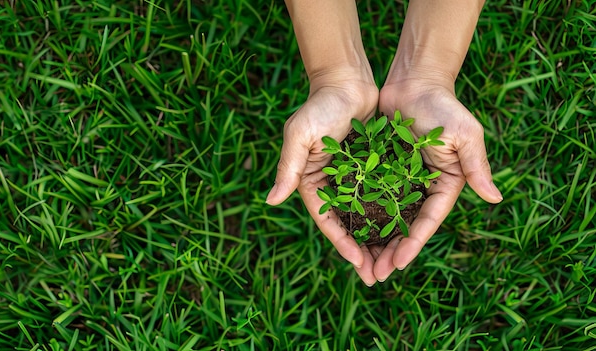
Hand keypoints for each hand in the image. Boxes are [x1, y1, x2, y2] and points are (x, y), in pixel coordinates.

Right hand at [266, 77, 380, 285]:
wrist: (347, 80)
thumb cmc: (319, 105)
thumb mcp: (300, 135)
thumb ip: (288, 168)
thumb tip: (271, 201)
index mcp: (312, 181)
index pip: (327, 220)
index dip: (342, 243)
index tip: (359, 263)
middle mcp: (333, 184)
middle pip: (348, 225)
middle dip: (363, 251)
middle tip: (378, 275)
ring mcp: (354, 178)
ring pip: (368, 215)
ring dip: (380, 238)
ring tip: (395, 261)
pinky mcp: (373, 167)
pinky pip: (384, 195)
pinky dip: (393, 213)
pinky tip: (408, 229)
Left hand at [370, 79, 502, 281]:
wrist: (413, 81)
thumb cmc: (443, 105)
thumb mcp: (464, 134)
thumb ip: (476, 165)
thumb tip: (495, 199)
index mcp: (444, 184)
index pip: (428, 220)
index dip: (413, 243)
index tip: (397, 263)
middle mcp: (421, 187)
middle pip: (405, 226)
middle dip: (390, 251)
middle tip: (374, 275)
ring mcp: (399, 180)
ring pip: (384, 217)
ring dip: (373, 240)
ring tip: (358, 263)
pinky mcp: (380, 170)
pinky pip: (367, 196)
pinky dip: (359, 214)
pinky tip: (345, 231)